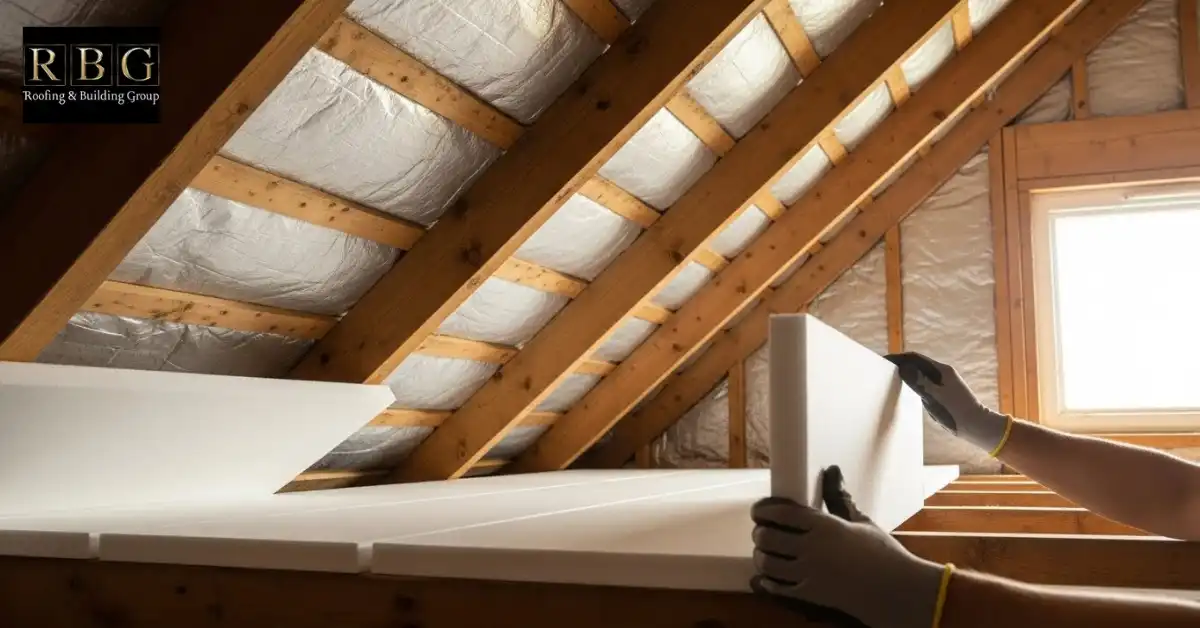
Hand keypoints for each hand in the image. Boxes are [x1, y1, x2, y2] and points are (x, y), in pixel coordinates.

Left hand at [751, 466, 945, 627]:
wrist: (895, 591)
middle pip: (767, 536)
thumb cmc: (882, 553)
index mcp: (825, 526)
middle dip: (760, 532)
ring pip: (767, 563)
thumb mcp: (860, 521)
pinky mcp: (811, 596)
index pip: (781, 512)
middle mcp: (813, 548)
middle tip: (762, 530)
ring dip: (762, 555)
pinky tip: (769, 575)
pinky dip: (767, 581)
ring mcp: (810, 574)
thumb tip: (832, 470)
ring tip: (767, 551)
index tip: (759, 510)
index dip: (763, 509)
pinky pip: (777, 588)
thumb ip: (839, 497)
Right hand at [884, 352, 1010, 453]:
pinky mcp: (944, 392)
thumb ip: (919, 382)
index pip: (915, 358)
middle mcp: (943, 373)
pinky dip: (914, 383)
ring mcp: (944, 382)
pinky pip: (925, 383)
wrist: (977, 426)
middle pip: (918, 363)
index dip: (898, 358)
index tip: (884, 361)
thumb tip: (903, 368)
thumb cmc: (956, 413)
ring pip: (921, 373)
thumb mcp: (934, 398)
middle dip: (901, 364)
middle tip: (884, 370)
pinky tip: (906, 389)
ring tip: (891, 378)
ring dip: (907, 373)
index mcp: (942, 370)